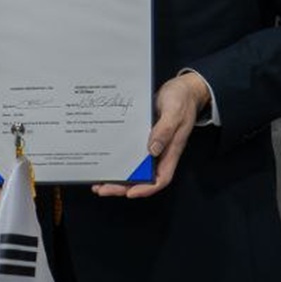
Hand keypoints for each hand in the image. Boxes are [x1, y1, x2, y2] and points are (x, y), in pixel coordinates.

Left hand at [92, 71, 209, 198]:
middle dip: (122, 186)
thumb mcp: (175, 112)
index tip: (130, 193)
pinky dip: (118, 158)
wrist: (182, 88)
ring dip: (117, 176)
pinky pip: (130, 152)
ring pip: (134, 168)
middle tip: (102, 189)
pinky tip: (104, 160)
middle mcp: (160, 152)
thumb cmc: (182, 100)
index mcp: (171, 151)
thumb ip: (164, 130)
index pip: (161, 178)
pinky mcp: (143, 137)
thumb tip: (152, 149)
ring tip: (98, 182)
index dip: (146, 188)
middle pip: (142, 178)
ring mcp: (151, 146)